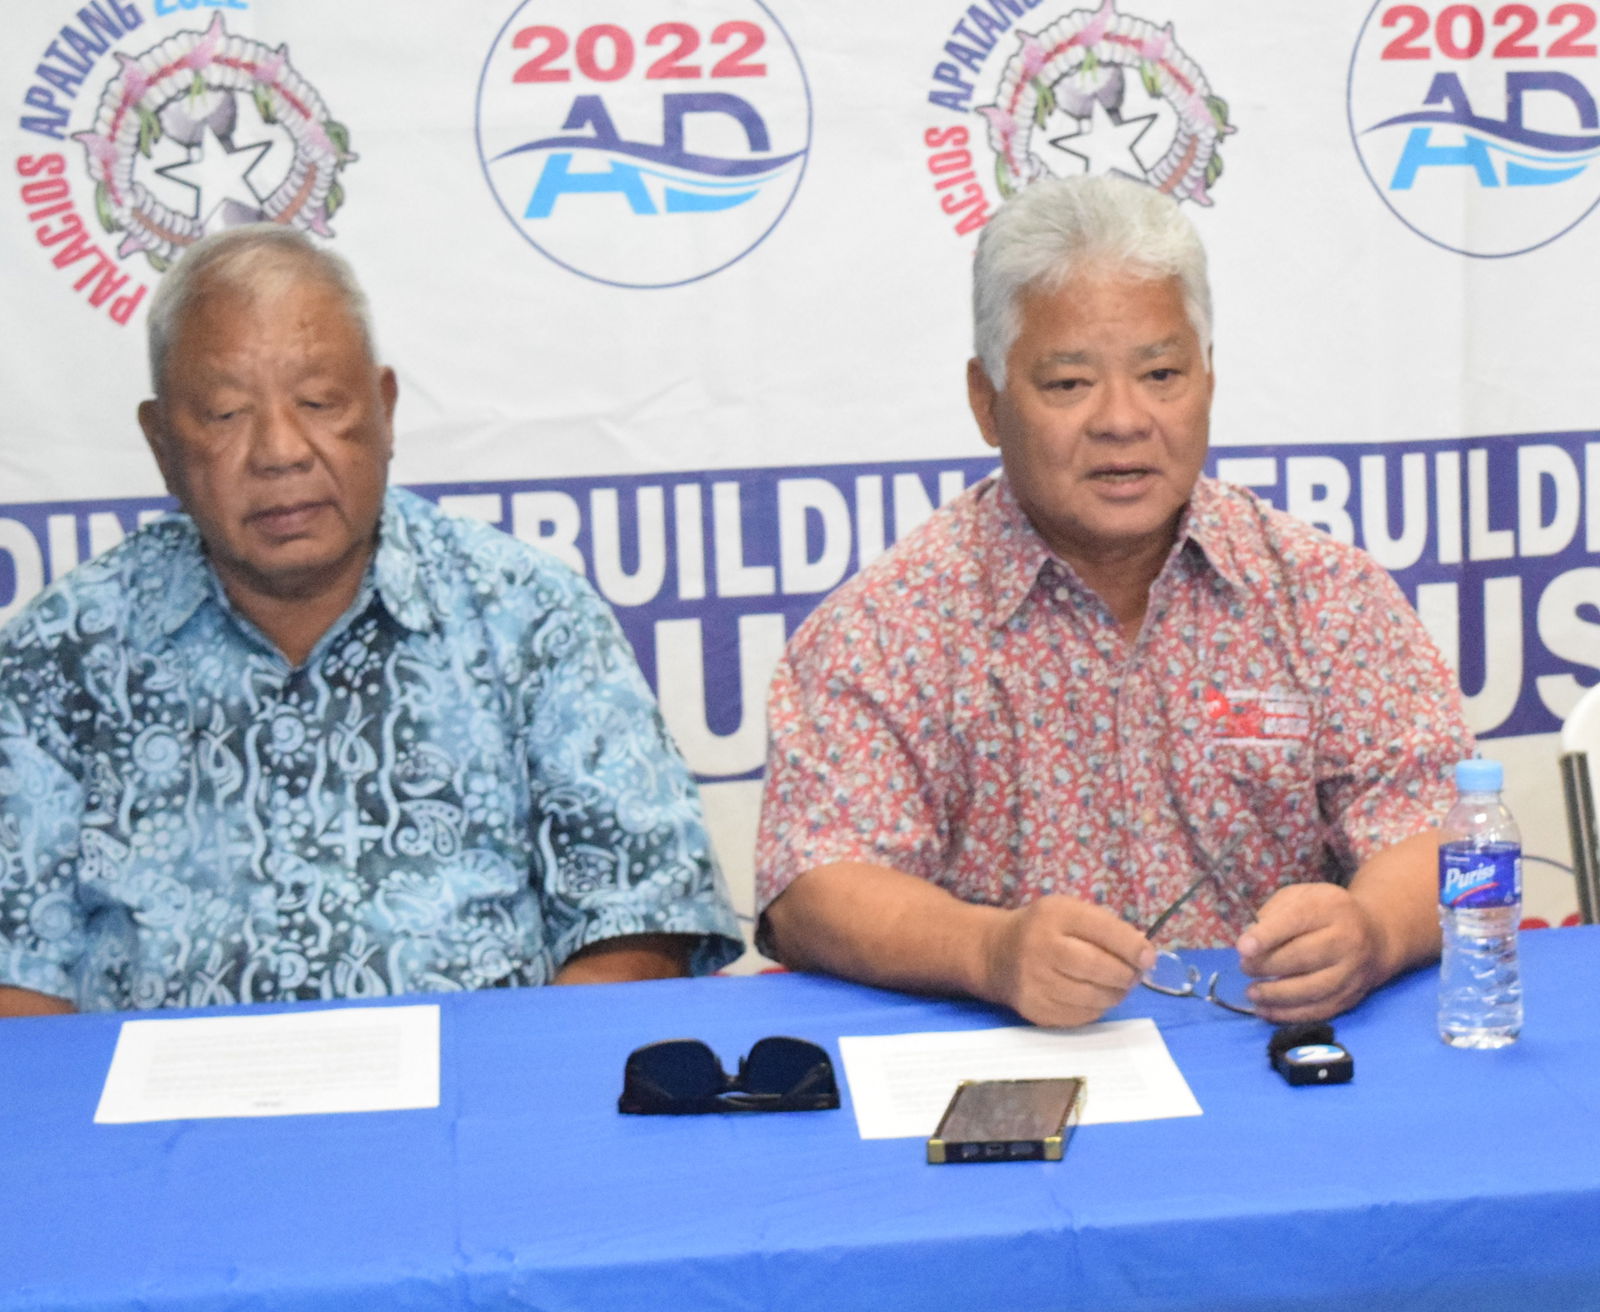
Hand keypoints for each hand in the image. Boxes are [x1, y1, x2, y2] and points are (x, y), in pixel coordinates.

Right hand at [978, 895, 1156, 1027]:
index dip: (1131, 947)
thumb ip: (1106, 927)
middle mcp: (1041, 947)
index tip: (1148, 957)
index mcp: (1054, 915)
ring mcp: (1035, 982)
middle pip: (1098, 967)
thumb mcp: (1070, 912)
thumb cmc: (1045, 929)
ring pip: (1093, 997)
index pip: (1102, 930)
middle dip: (1126, 974)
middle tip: (1134, 975)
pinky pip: (1081, 1016)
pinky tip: (1094, 996)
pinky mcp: (1035, 1010)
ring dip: (1115, 994)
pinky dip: (1097, 1008)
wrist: (997, 953)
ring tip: (1116, 986)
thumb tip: (1145, 955)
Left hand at [1236, 883, 1385, 1021]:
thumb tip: (1249, 940)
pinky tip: (1266, 1011)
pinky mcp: (1351, 996)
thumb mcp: (1301, 897)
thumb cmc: (1324, 913)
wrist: (1374, 936)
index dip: (1268, 935)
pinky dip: (1289, 1014)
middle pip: (1303, 957)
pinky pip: (1319, 1011)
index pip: (1298, 920)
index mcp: (1332, 908)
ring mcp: (1352, 972)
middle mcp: (1347, 940)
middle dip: (1267, 965)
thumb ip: (1275, 912)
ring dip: (1276, 995)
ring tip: (1252, 992)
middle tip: (1244, 967)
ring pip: (1312, 989)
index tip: (1243, 948)